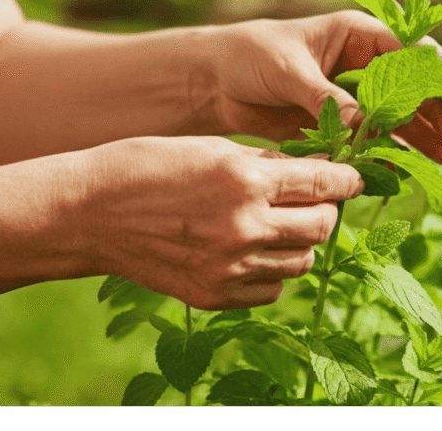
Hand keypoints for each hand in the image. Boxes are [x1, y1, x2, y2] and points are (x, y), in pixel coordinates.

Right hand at [79, 135, 362, 309]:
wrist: (88, 213)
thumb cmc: (148, 166)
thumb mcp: (212, 146)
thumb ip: (266, 163)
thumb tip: (313, 172)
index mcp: (245, 179)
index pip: (323, 183)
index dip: (346, 179)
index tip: (352, 177)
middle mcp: (243, 226)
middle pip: (321, 226)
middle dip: (326, 210)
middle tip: (314, 201)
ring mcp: (228, 266)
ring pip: (301, 261)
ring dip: (301, 242)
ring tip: (281, 225)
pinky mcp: (213, 294)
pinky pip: (270, 288)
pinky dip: (272, 270)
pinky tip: (254, 250)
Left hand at [206, 11, 441, 162]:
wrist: (214, 81)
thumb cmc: (251, 57)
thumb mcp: (289, 72)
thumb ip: (326, 98)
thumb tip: (361, 126)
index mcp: (356, 36)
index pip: (410, 51)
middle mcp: (361, 65)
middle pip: (411, 88)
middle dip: (437, 111)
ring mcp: (352, 96)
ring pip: (397, 116)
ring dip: (421, 135)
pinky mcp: (338, 123)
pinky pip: (371, 139)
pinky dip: (388, 152)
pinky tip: (405, 168)